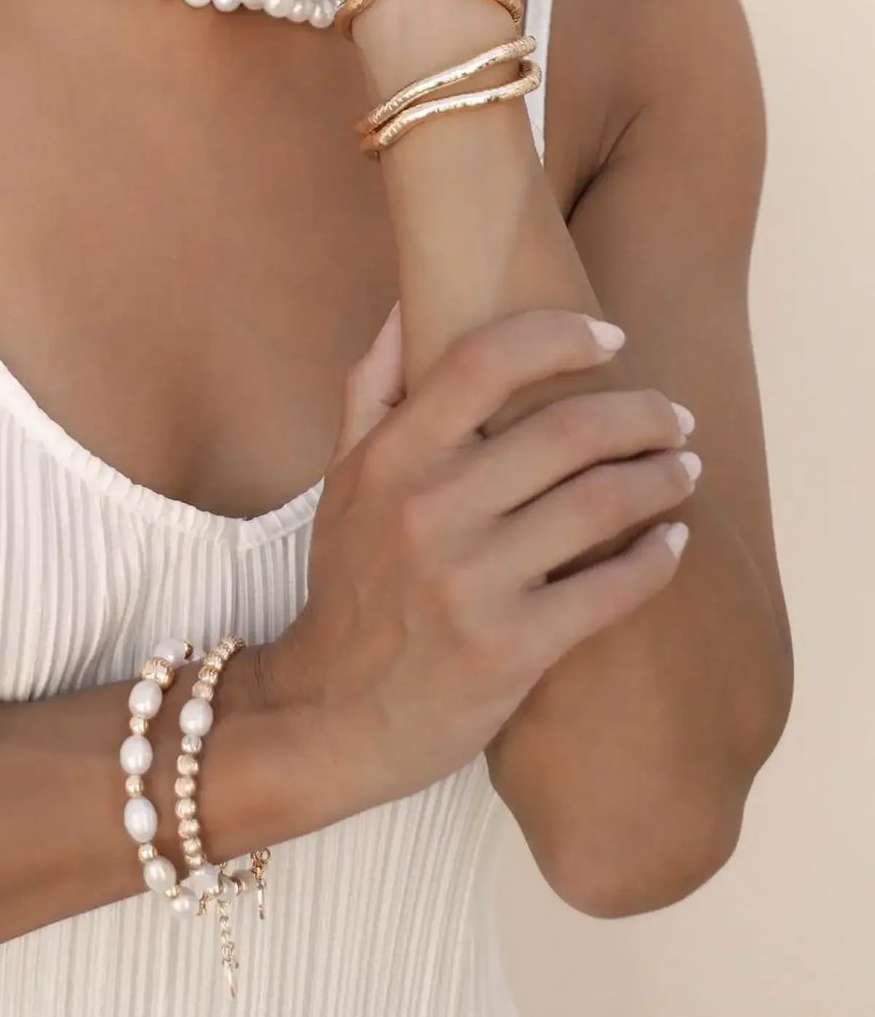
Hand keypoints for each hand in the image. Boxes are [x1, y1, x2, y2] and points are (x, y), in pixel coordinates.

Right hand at [255, 303, 697, 820]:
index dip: (561, 334)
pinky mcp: (511, 649)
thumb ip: (372, 387)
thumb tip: (405, 304)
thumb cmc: (350, 583)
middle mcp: (431, 509)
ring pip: (600, 503)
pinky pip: (611, 590)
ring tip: (685, 468)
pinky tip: (673, 541)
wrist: (330, 711)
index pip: (486, 359)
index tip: (612, 337)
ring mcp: (473, 581)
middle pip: (568, 430)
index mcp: (393, 457)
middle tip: (675, 418)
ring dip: (661, 478)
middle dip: (643, 414)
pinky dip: (657, 559)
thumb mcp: (341, 478)